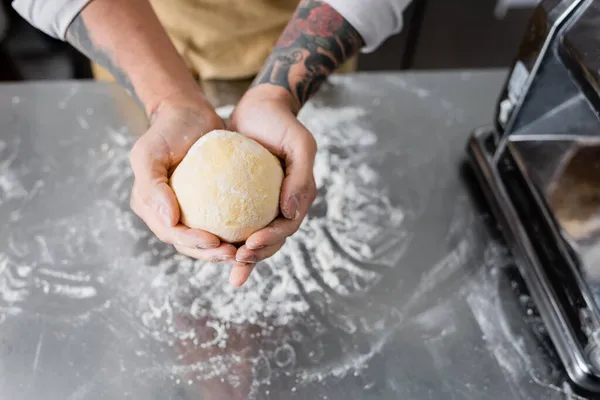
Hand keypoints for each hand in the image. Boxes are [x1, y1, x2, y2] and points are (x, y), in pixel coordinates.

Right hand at [129, 92, 237, 261]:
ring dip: (223, 249)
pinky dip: (235, 230)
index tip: (214, 242)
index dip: (192, 243)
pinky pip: (222, 220)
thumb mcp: (149, 153)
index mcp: (150, 207)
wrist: (189, 112)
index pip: (171, 233)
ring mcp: (187, 209)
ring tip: (245, 250)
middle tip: (233, 254)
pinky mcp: (208, 203)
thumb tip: (168, 221)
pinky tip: (254, 232)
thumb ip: (152, 187)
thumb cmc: (167, 130)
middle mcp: (167, 213)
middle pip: (189, 244)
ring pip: (206, 238)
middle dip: (210, 254)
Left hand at [227, 85, 317, 285]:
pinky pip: (233, 221)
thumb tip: (291, 213)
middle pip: (270, 239)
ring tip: (225, 266)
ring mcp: (262, 205)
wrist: (259, 106)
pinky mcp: (242, 200)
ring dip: (241, 256)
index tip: (250, 245)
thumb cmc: (280, 122)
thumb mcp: (300, 144)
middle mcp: (281, 206)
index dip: (271, 240)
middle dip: (255, 255)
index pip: (286, 227)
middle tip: (235, 259)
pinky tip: (207, 245)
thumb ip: (301, 177)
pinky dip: (224, 236)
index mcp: (298, 198)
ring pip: (252, 237)